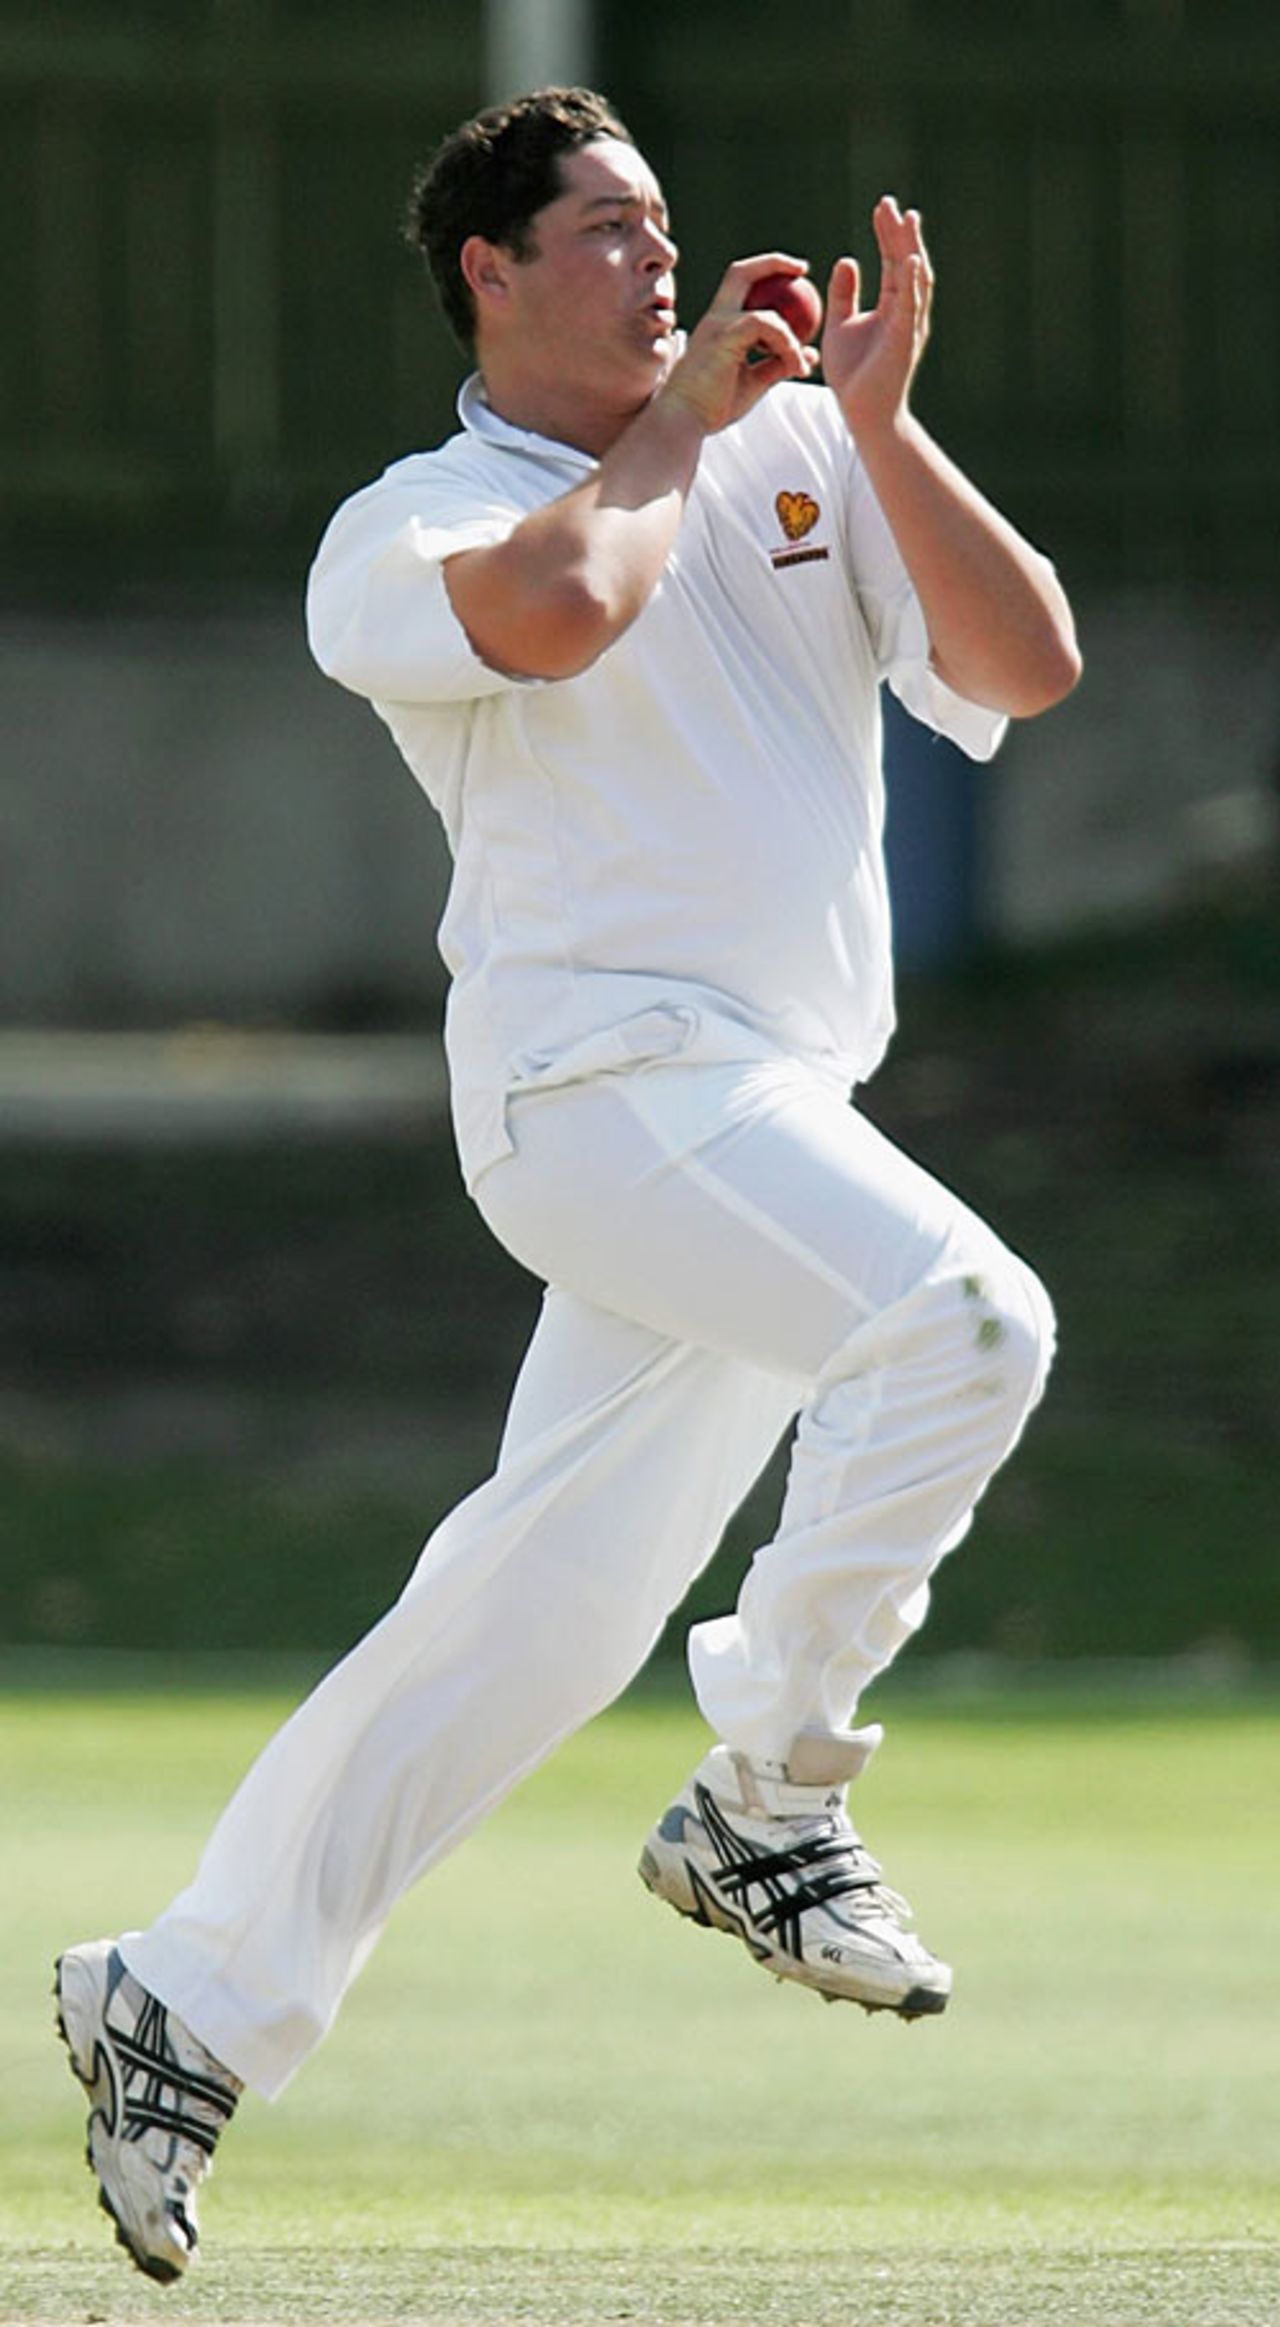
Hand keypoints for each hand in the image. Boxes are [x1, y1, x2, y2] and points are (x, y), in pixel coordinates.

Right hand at [659, 253, 819, 434]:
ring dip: (791, 336)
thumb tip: (810, 355)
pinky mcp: (723, 337)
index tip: (796, 277)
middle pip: (742, 272)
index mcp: (719, 324)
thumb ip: (779, 364)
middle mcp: (715, 317)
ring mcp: (717, 325)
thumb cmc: (713, 407)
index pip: (742, 285)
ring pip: (765, 312)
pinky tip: (796, 365)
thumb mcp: (754, 382)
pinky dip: (786, 343)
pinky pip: (765, 326)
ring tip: (801, 364)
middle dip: (774, 262)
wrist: (683, 421)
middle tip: (803, 269)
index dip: (768, 273)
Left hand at [822, 198, 933, 441]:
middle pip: (907, 262)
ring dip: (911, 249)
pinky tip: (909, 259)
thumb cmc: (854, 376)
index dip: (888, 234)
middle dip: (900, 232)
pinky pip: (909, 306)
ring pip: (915, 279)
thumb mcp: (840, 325)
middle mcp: (906, 311)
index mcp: (892, 306)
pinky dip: (911, 282)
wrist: (864, 414)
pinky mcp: (904, 340)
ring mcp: (909, 324)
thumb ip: (844, 294)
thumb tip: (847, 260)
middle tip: (890, 203)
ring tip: (907, 219)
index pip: (893, 261)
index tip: (882, 207)